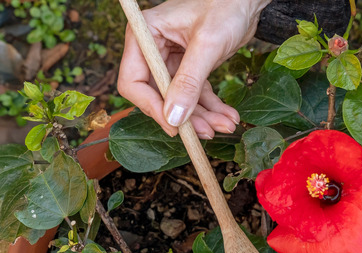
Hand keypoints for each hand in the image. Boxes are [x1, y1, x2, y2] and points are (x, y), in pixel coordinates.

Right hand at [118, 0, 269, 137]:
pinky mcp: (190, 67)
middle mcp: (153, 49)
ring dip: (202, 116)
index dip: (152, 107)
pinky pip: (196, 94)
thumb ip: (189, 81)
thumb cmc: (225, 6)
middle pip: (158, 96)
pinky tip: (227, 116)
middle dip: (183, 116)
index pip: (134, 81)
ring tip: (226, 125)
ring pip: (180, 100)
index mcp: (145, 35)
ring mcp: (171, 59)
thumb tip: (174, 117)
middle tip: (207, 132)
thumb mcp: (207, 44)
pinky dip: (211, 107)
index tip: (174, 126)